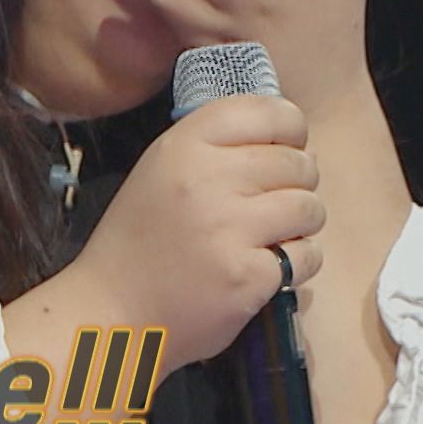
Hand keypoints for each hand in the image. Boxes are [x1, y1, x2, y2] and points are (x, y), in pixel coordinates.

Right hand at [72, 94, 324, 369]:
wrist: (112, 311)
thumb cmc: (139, 241)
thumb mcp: (161, 172)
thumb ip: (217, 149)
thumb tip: (296, 146)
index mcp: (183, 146)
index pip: (268, 112)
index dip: (290, 129)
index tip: (286, 148)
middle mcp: (207, 179)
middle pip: (298, 163)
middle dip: (298, 184)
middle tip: (273, 205)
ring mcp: (229, 228)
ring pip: (310, 208)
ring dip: (301, 225)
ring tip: (271, 237)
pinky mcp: (248, 276)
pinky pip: (307, 256)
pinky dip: (295, 265)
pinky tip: (263, 269)